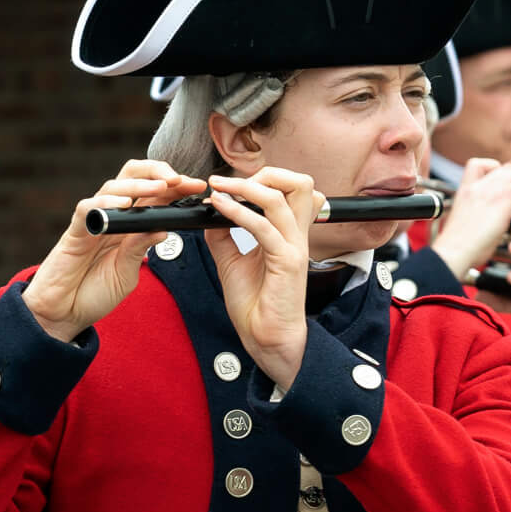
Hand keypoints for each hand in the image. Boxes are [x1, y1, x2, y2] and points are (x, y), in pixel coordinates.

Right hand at [24, 160, 206, 341]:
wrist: (62, 315)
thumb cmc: (92, 294)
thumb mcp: (127, 273)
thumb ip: (140, 249)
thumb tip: (164, 228)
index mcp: (128, 225)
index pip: (153, 194)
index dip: (175, 187)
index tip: (196, 188)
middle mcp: (111, 217)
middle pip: (133, 177)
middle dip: (159, 172)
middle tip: (180, 180)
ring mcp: (92, 222)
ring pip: (113, 187)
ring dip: (139, 184)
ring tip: (161, 187)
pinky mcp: (74, 233)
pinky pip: (87, 209)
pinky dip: (105, 204)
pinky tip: (123, 206)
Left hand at [205, 169, 317, 388]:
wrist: (265, 338)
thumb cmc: (255, 305)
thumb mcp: (232, 262)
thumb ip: (223, 236)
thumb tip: (209, 214)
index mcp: (288, 234)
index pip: (290, 190)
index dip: (262, 179)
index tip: (227, 183)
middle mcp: (295, 236)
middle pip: (300, 184)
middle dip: (267, 173)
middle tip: (232, 180)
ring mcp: (294, 247)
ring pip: (282, 198)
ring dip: (245, 187)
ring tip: (219, 188)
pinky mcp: (287, 262)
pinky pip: (263, 227)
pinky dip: (238, 212)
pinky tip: (219, 208)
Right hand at [429, 158, 510, 281]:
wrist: (454, 252)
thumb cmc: (457, 246)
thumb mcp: (464, 223)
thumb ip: (476, 214)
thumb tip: (487, 220)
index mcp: (465, 191)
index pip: (478, 165)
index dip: (495, 166)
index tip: (505, 173)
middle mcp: (477, 187)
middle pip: (503, 168)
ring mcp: (490, 192)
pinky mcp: (503, 200)